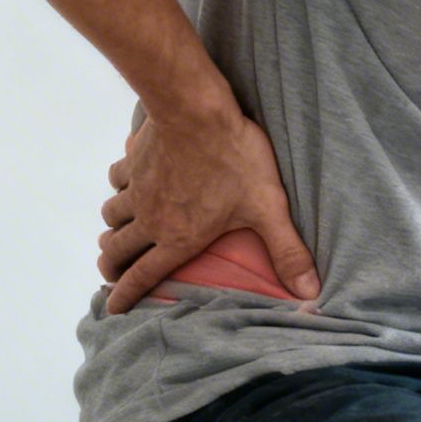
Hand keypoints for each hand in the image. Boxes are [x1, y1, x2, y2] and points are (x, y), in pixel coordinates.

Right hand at [97, 109, 318, 313]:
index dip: (126, 295)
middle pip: (116, 250)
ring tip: (120, 233)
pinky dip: (119, 186)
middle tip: (113, 273)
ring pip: (112, 216)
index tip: (113, 308)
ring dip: (113, 228)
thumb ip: (287, 251)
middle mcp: (150, 218)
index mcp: (178, 238)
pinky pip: (117, 179)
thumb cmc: (234, 161)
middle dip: (112, 266)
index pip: (144, 275)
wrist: (197, 112)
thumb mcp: (267, 208)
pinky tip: (129, 183)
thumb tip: (308, 292)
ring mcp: (137, 189)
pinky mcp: (133, 161)